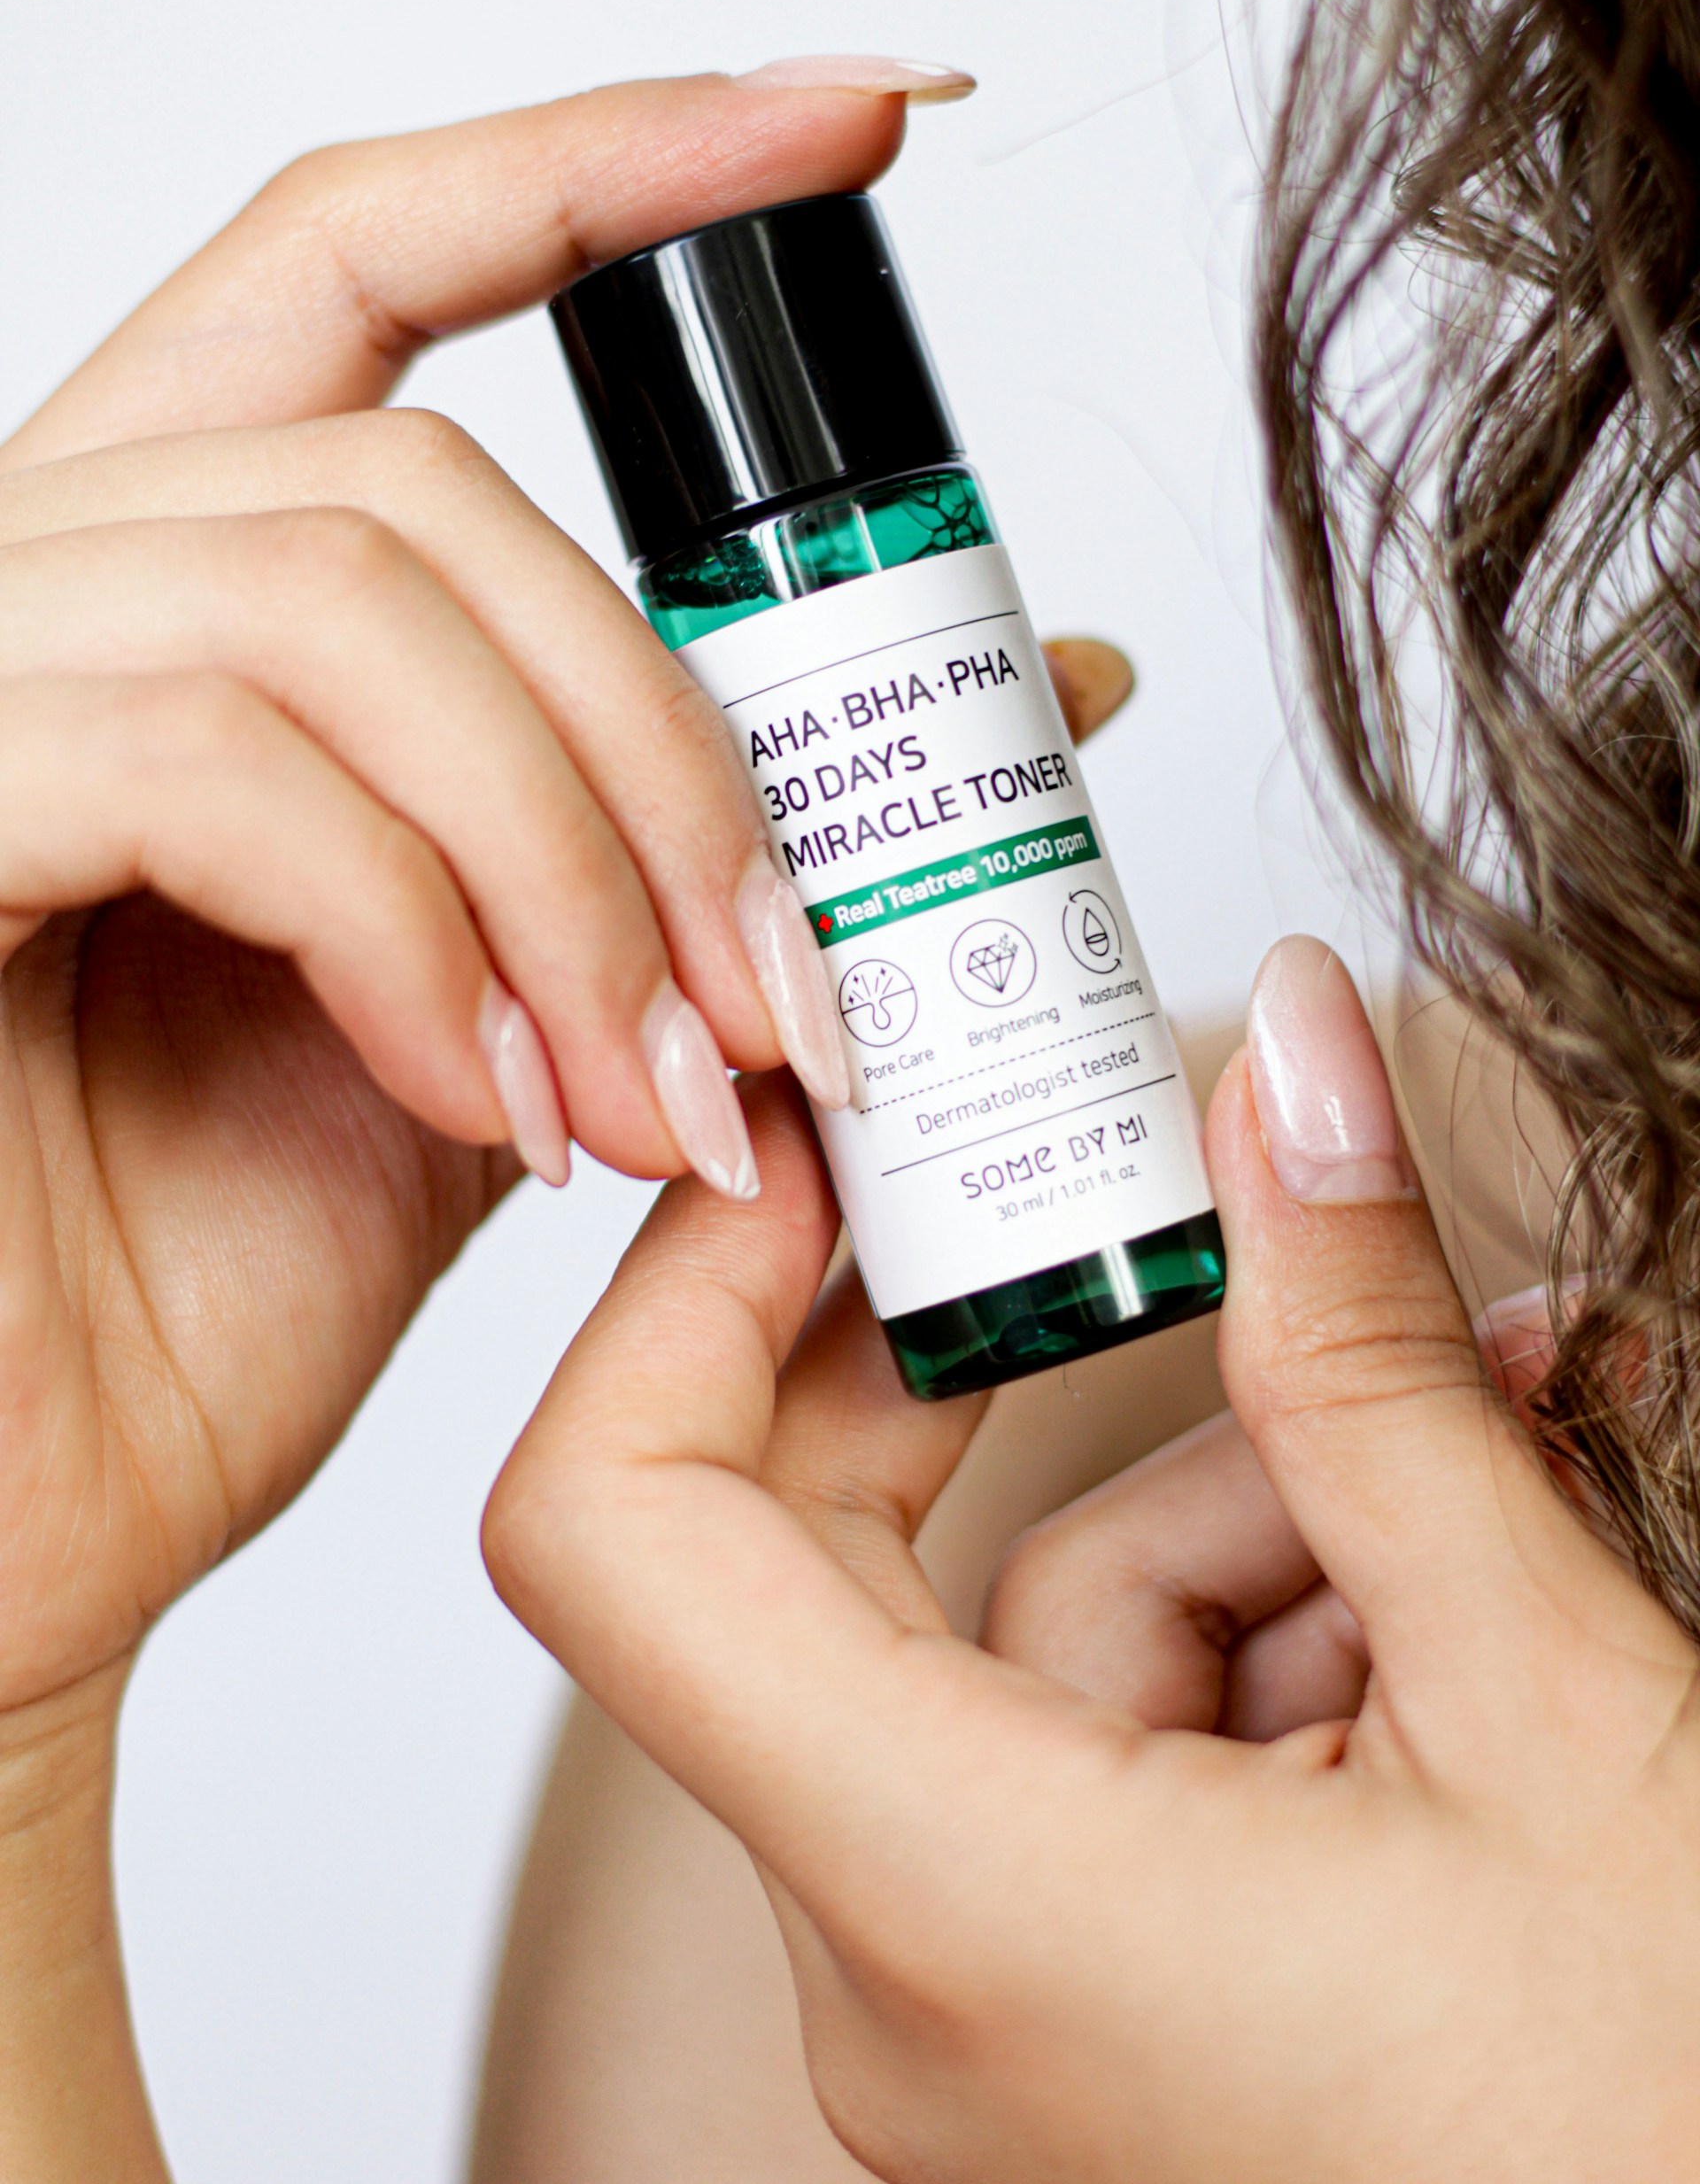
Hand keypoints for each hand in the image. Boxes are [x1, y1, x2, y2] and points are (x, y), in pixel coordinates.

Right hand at [0, 72, 927, 1729]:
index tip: (867, 113)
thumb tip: (1030, 678)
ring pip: (348, 598)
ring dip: (578, 863)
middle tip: (803, 992)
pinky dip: (426, 940)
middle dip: (671, 734)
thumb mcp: (525, 1005)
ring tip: (662, 1098)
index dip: (616, 150)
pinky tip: (499, 1112)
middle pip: (420, 472)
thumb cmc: (216, 1267)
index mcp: (175, 570)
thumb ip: (701, 826)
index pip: (377, 242)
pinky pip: (226, 763)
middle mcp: (39, 563)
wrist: (26, 1515)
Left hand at [485, 935, 1699, 2183]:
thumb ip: (1370, 1361)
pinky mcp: (1086, 1992)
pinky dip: (1275, 1621)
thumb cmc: (1659, 2138)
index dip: (679, 1289)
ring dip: (1258, 1505)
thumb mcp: (1543, 1697)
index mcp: (960, 1900)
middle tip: (1183, 1194)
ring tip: (1507, 1458)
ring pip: (1046, 1621)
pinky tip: (1467, 1607)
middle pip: (837, 1556)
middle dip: (1043, 1365)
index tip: (817, 1141)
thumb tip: (1289, 1064)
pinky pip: (1122, 1718)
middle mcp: (915, 1975)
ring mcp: (997, 1996)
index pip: (618, 1536)